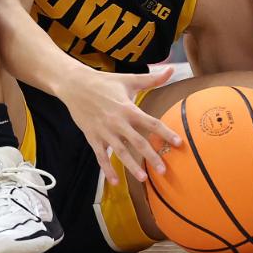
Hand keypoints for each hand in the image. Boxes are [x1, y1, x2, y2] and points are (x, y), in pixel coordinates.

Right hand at [55, 65, 182, 184]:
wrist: (75, 85)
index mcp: (128, 108)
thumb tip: (171, 69)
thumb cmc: (105, 82)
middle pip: (137, 142)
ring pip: (120, 152)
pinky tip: (115, 182)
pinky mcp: (92, 137)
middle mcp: (117, 122)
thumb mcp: (129, 80)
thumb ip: (152, 79)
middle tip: (163, 170)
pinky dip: (106, 170)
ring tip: (143, 179)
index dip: (165, 133)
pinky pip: (100, 156)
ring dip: (131, 166)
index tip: (178, 143)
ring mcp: (104, 131)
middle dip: (151, 156)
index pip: (151, 123)